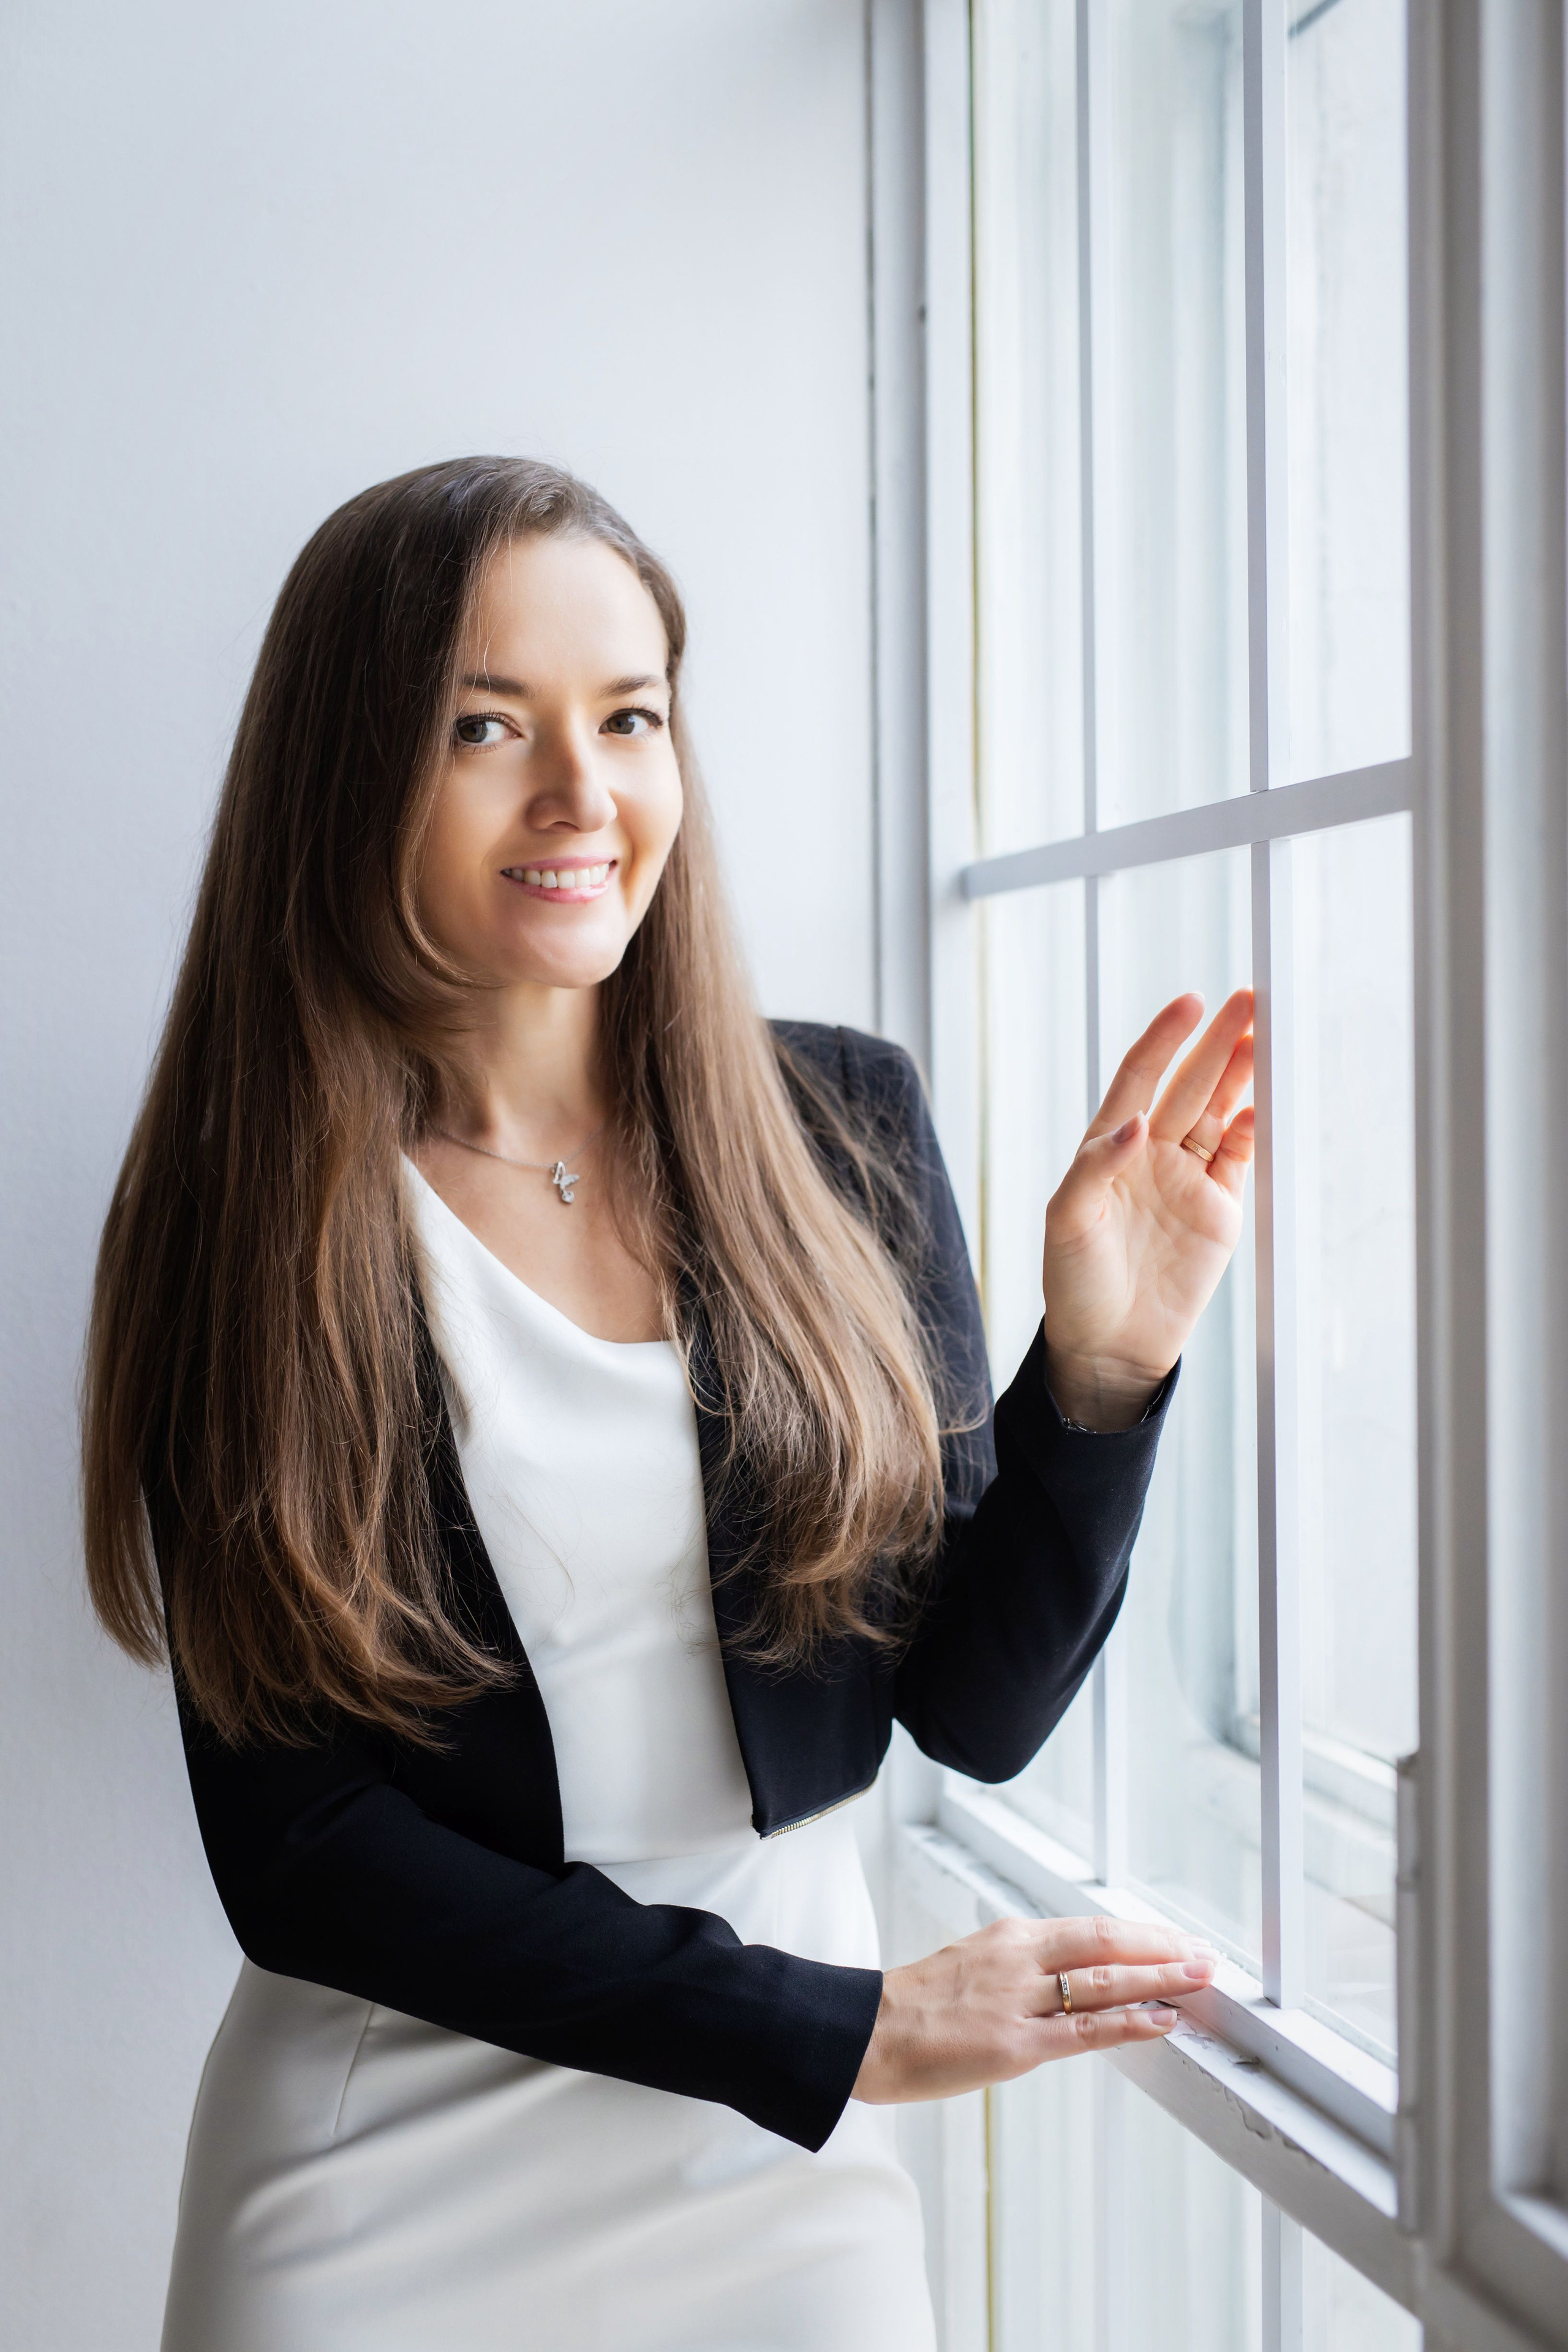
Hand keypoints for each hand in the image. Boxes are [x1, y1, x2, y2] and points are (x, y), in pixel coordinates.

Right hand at [851, 1913, 1215, 2103]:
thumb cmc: (916, 2006)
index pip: (1090, 1929)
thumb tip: (1067, 1977)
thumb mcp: (972, 1966)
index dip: (1140, 1934)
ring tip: (1198, 1980)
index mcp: (1010, 1939)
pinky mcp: (1013, 2044)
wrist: (867, 2034)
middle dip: (1162, 1948)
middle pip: (1106, 1944)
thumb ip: (1021, 1969)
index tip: (1175, 1938)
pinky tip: (1160, 2021)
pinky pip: (1083, 2032)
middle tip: (1205, 1954)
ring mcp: (1018, 2001)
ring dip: (1158, 1979)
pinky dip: (1128, 2024)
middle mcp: (1019, 1959)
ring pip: (1103, 1982)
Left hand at [1042, 989, 1254, 1428]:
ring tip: (1263, 1034)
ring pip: (1219, 1113)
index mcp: (1107, 1148)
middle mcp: (1150, 1155)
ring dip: (1240, 1075)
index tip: (1189, 1003)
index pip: (1139, 1078)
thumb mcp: (1067, 1222)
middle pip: (1188, 1085)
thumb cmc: (1073, 1283)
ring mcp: (1187, 1181)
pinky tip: (1263, 1104)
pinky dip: (1253, 1131)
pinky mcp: (1218, 1212)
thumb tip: (1136, 1122)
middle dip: (1216, 1042)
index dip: (1163, 1039)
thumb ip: (1096, 1167)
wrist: (1108, 1346)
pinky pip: (1239, 1160)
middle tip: (1249, 1000)